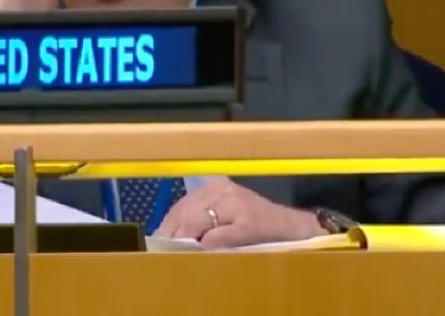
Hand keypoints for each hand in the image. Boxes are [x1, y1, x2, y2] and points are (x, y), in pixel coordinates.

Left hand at [154, 179, 325, 248]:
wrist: (291, 228)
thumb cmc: (256, 226)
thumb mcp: (224, 217)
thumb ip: (199, 222)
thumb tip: (166, 239)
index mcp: (214, 188)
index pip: (180, 208)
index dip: (165, 228)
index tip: (154, 246)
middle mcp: (222, 190)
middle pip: (185, 214)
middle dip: (172, 236)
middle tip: (161, 254)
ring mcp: (235, 204)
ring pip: (197, 223)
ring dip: (185, 242)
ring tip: (177, 257)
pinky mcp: (246, 222)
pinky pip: (217, 237)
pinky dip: (207, 247)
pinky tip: (202, 254)